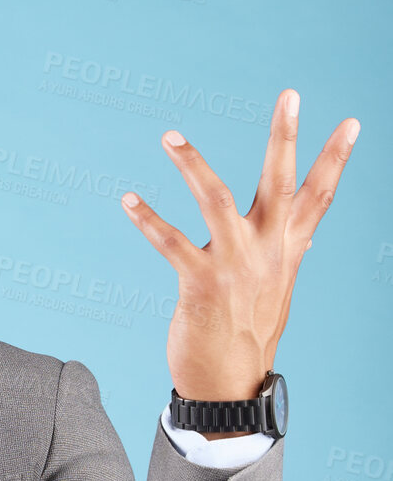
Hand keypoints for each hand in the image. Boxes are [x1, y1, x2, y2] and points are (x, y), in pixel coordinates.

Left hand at [120, 90, 358, 436]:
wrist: (230, 386)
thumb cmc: (248, 336)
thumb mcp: (276, 290)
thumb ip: (285, 255)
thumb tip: (301, 237)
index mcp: (287, 251)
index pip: (320, 197)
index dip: (336, 160)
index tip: (352, 122)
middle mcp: (267, 252)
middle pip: (280, 183)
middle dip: (285, 137)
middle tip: (291, 94)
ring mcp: (236, 265)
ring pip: (218, 200)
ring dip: (191, 164)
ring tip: (169, 136)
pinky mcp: (202, 283)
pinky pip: (171, 243)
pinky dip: (148, 219)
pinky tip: (128, 199)